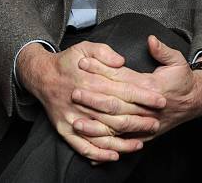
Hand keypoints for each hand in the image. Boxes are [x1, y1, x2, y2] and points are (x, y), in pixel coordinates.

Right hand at [16, 41, 164, 161]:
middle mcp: (82, 101)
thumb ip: (104, 52)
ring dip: (123, 140)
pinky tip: (115, 155)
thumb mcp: (85, 47)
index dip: (143, 96)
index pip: (123, 90)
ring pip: (102, 134)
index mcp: (90, 80)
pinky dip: (99, 153)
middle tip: (156, 123)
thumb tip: (122, 61)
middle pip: (116, 114)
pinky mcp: (65, 129)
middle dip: (139, 120)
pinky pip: (83, 146)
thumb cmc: (68, 61)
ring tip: (141, 142)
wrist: (41, 75)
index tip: (160, 100)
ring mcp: (72, 117)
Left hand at [71, 36, 201, 140]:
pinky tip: (91, 139)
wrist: (194, 102)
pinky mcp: (143, 134)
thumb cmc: (183, 80)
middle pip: (114, 101)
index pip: (120, 77)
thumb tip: (150, 40)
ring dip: (95, 121)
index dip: (101, 69)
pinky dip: (105, 140)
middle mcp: (145, 106)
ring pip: (115, 124)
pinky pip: (121, 139)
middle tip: (74, 89)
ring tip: (76, 117)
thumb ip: (162, 50)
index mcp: (150, 86)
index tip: (83, 62)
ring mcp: (144, 122)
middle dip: (93, 95)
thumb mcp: (178, 60)